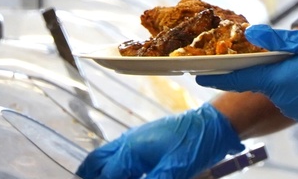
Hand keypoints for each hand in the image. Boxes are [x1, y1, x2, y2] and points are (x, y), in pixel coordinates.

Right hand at [76, 102, 243, 178]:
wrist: (212, 123)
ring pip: (106, 157)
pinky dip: (112, 165)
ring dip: (100, 171)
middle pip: (97, 163)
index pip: (106, 175)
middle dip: (91, 175)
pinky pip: (118, 154)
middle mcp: (128, 143)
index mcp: (132, 149)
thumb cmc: (196, 144)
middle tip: (85, 178)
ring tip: (92, 176)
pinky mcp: (144, 142)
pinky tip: (118, 172)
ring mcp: (135, 141)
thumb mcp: (176, 169)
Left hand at [196, 25, 297, 123]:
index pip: (241, 78)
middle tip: (261, 54)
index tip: (200, 74)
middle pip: (261, 82)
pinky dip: (294, 87)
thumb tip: (251, 33)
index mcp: (280, 79)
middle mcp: (284, 98)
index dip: (219, 75)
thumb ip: (277, 40)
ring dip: (280, 78)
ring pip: (277, 90)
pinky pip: (292, 98)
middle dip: (258, 70)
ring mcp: (296, 109)